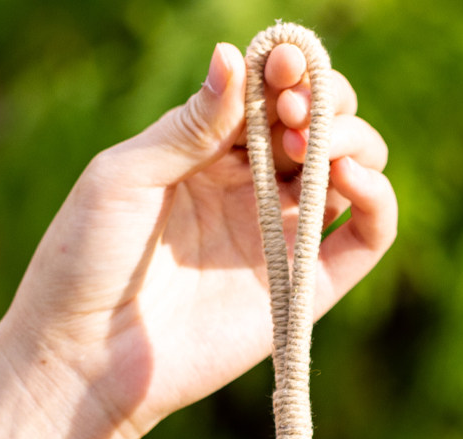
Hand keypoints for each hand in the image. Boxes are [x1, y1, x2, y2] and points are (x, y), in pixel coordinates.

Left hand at [0, 40, 396, 438]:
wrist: (84, 357)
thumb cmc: (84, 261)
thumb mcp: (124, 176)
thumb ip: (187, 125)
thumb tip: (235, 56)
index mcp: (206, 151)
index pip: (271, 93)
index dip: (288, 70)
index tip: (282, 67)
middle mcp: (250, 190)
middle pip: (319, 125)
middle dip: (321, 101)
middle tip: (292, 112)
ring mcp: (279, 240)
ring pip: (350, 172)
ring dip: (353, 140)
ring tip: (318, 145)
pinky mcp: (301, 292)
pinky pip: (364, 240)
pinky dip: (378, 202)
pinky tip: (350, 180)